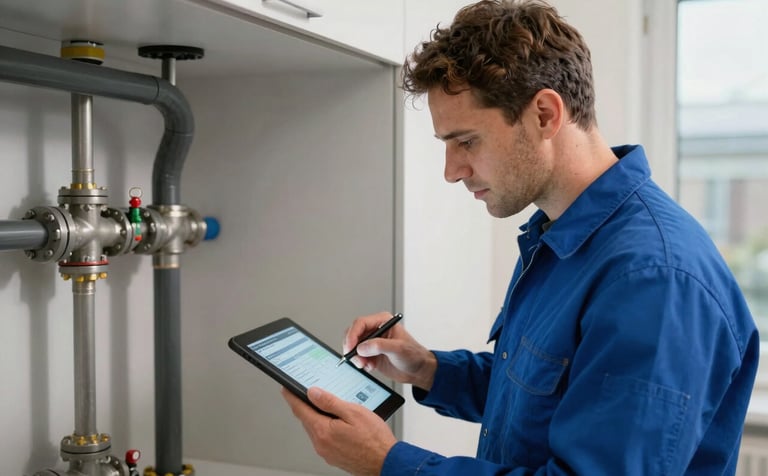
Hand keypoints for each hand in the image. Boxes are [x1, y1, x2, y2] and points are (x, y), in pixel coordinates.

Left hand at [281, 387, 396, 475]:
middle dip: (306, 405)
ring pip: (316, 429)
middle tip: (307, 392)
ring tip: (327, 405)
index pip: (300, 409)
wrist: (386, 463)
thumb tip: (313, 393)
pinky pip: (324, 438)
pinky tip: (337, 422)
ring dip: (317, 416)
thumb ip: (330, 402)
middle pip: (307, 419)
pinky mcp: (334, 457)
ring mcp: (327, 452)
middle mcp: (321, 444)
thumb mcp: (354, 412)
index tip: (286, 388)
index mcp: (323, 431)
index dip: (292, 396)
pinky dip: (326, 427)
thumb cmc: (375, 440)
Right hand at [344, 312, 436, 390]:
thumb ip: (380, 346)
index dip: (352, 334)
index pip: (360, 323)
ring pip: (353, 347)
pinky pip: (357, 357)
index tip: (350, 347)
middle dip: (352, 348)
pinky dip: (360, 363)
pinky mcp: (370, 354)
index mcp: (383, 321)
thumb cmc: (414, 355)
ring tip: (366, 365)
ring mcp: (372, 342)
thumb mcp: (398, 349)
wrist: (418, 370)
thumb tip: (362, 347)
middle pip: (353, 334)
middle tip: (357, 359)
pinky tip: (370, 367)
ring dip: (356, 357)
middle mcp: (375, 330)